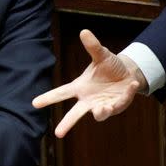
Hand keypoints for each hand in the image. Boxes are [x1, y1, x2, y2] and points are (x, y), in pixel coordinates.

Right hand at [32, 29, 146, 137]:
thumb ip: (93, 46)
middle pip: (75, 113)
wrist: (128, 73)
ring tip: (104, 106)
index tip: (34, 103)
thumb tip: (84, 31)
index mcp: (81, 87)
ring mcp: (102, 105)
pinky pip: (119, 103)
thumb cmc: (110, 66)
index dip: (48, 98)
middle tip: (58, 133)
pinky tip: (131, 85)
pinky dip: (126, 94)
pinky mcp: (116, 106)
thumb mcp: (102, 55)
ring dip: (101, 111)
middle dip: (67, 123)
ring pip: (99, 114)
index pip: (61, 93)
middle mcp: (89, 99)